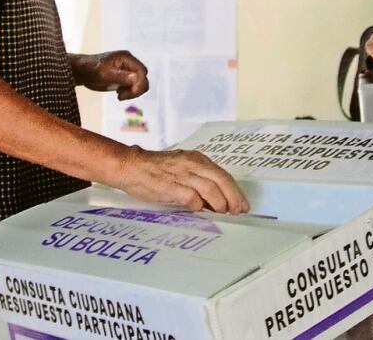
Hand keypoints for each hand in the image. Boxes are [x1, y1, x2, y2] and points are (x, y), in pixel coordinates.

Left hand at [71, 50, 149, 99]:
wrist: (81, 71)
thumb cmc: (90, 70)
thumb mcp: (105, 74)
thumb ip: (121, 76)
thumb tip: (138, 78)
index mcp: (126, 58)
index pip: (142, 71)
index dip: (139, 84)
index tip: (128, 94)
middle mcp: (129, 62)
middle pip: (143, 77)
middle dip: (136, 89)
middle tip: (122, 96)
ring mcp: (127, 70)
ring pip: (140, 83)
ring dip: (132, 92)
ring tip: (119, 95)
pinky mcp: (124, 77)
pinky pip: (134, 86)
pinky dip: (129, 92)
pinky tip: (118, 94)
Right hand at [112, 146, 249, 214]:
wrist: (131, 166)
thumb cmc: (156, 170)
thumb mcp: (182, 168)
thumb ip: (199, 179)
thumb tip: (217, 200)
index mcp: (197, 159)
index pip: (223, 175)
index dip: (235, 191)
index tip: (242, 204)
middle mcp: (192, 164)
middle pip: (222, 181)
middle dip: (233, 199)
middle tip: (238, 212)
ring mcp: (182, 174)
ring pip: (211, 190)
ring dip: (219, 204)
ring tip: (221, 213)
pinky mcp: (170, 186)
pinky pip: (191, 198)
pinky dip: (198, 207)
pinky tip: (197, 211)